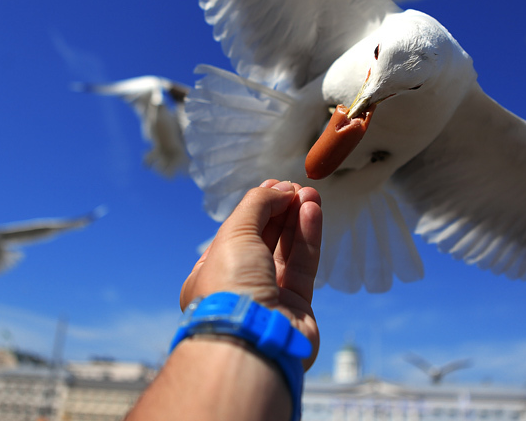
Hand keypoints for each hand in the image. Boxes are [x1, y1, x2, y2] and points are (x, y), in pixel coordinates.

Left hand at [180, 180, 322, 368]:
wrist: (251, 340)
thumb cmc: (230, 287)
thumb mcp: (234, 234)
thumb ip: (258, 205)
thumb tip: (281, 189)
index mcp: (212, 273)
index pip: (237, 232)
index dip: (257, 207)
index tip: (276, 185)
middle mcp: (239, 286)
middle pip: (264, 239)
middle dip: (281, 211)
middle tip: (298, 187)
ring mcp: (269, 297)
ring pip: (287, 251)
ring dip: (298, 220)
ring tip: (311, 193)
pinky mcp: (297, 307)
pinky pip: (303, 265)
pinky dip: (309, 237)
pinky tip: (313, 211)